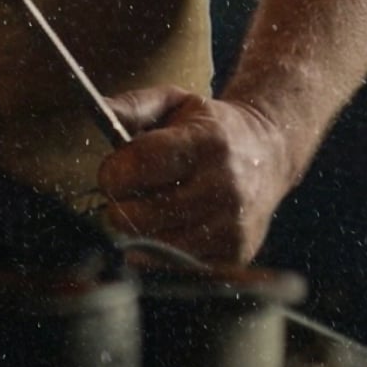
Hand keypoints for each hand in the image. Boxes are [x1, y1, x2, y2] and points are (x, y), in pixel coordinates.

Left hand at [97, 86, 294, 264]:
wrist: (269, 155)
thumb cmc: (210, 128)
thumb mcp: (174, 102)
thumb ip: (133, 106)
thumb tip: (97, 110)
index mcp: (206, 143)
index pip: (139, 165)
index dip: (112, 172)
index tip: (112, 170)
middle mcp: (223, 187)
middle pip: (138, 213)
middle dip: (120, 203)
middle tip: (129, 193)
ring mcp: (231, 226)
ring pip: (151, 244)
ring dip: (137, 230)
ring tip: (147, 209)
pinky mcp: (234, 255)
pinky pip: (174, 264)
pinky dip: (159, 250)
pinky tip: (167, 228)